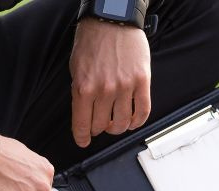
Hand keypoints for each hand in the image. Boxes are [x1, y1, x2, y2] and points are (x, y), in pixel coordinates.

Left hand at [70, 19, 151, 147]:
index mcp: (84, 87)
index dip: (82, 137)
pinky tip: (133, 120)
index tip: (83, 141)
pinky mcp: (142, 81)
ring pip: (122, 122)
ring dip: (118, 127)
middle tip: (100, 125)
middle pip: (102, 126)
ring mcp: (125, 87)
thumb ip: (80, 92)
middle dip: (99, 129)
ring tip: (117, 123)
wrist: (112, 20)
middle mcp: (104, 90)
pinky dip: (137, 121)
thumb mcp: (76, 68)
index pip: (82, 124)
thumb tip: (84, 114)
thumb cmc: (92, 41)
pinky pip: (142, 111)